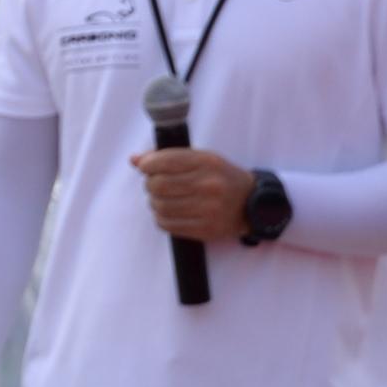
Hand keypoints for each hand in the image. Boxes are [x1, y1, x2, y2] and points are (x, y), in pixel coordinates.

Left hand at [135, 145, 255, 242]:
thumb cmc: (222, 178)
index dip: (148, 164)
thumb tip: (135, 160)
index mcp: (208, 162)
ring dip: (154, 202)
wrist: (252, 204)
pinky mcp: (206, 229)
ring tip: (161, 199)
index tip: (145, 167)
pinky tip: (168, 212)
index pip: (166, 161)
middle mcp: (209, 185)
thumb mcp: (202, 159)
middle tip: (154, 184)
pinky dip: (161, 218)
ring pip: (161, 206)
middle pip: (159, 185)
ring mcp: (208, 209)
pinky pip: (168, 225)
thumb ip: (168, 157)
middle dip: (150, 183)